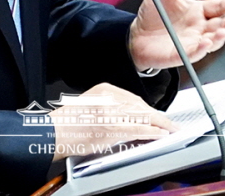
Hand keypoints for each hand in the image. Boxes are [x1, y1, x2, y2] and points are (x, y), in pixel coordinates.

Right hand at [49, 83, 176, 160]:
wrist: (54, 133)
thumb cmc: (68, 123)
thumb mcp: (91, 104)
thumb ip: (110, 106)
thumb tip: (130, 116)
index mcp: (104, 89)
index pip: (134, 98)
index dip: (148, 109)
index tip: (157, 115)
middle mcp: (109, 97)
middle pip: (140, 106)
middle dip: (157, 117)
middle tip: (170, 124)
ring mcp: (111, 112)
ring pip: (143, 116)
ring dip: (160, 124)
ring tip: (170, 130)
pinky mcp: (112, 127)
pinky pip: (138, 129)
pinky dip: (152, 132)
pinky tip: (161, 134)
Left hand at [128, 0, 224, 70]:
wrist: (137, 36)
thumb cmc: (153, 14)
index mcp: (200, 11)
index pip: (219, 7)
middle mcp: (201, 27)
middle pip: (221, 25)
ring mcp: (194, 42)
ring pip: (213, 41)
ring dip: (219, 37)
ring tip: (222, 32)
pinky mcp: (183, 55)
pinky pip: (195, 53)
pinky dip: (202, 49)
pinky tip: (205, 43)